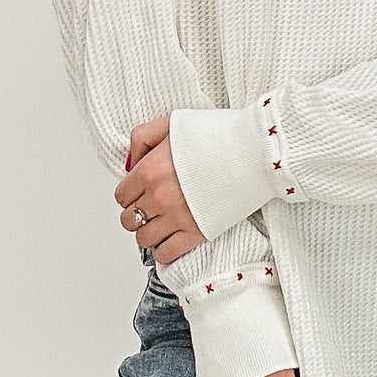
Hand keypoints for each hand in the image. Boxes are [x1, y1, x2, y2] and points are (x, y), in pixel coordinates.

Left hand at [114, 117, 206, 264]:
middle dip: (138, 213)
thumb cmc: (217, 134)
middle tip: (151, 206)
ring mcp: (177, 217)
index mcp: (149, 170)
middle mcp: (158, 196)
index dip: (131, 193)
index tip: (141, 191)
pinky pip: (166, 254)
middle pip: (129, 219)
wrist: (254, 149)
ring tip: (162, 222)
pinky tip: (171, 239)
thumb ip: (141, 139)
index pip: (121, 196)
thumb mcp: (171, 122)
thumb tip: (129, 165)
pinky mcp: (197, 232)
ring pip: (144, 239)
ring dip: (149, 232)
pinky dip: (164, 251)